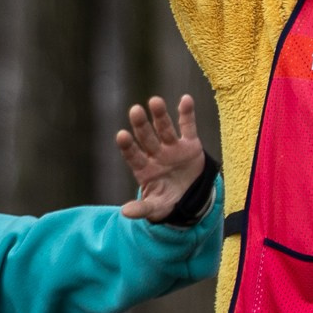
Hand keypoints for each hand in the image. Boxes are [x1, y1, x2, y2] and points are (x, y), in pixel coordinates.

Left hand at [116, 95, 205, 221]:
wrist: (191, 198)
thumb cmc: (168, 201)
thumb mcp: (155, 208)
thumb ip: (142, 208)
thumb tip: (125, 213)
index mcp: (144, 169)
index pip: (133, 156)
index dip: (128, 146)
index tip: (121, 135)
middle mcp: (156, 154)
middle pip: (147, 138)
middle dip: (141, 125)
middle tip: (135, 111)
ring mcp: (172, 147)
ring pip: (165, 129)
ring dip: (160, 116)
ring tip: (155, 101)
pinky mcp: (190, 144)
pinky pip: (188, 126)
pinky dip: (187, 113)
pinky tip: (186, 99)